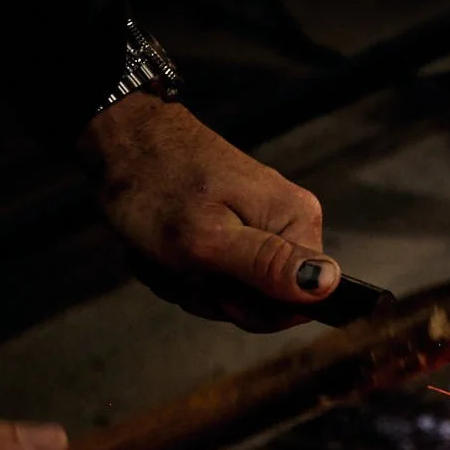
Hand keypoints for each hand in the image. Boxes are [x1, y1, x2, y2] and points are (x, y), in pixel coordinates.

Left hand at [79, 95, 340, 331]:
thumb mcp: (207, 238)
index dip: (251, 307)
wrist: (122, 141)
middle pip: (266, 302)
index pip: (300, 303)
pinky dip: (185, 272)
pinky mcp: (238, 227)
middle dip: (214, 295)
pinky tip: (166, 251)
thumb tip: (327, 284)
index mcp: (297, 223)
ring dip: (192, 284)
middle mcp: (290, 224)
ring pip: (236, 294)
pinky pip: (218, 277)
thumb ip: (268, 265)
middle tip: (182, 265)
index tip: (212, 283)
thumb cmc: (155, 184)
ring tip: (168, 254)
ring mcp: (264, 226)